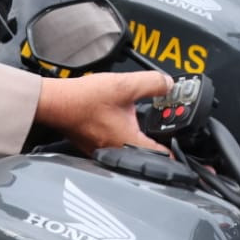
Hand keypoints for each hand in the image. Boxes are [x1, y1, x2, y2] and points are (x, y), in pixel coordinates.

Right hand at [36, 71, 172, 154]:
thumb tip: (167, 84)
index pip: (162, 156)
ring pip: (129, 146)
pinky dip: (121, 132)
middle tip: (164, 124)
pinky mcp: (92, 144)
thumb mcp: (126, 85)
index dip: (176, 152)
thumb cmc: (84, 100)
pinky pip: (114, 142)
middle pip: (146, 151)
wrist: (56, 103)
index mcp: (130, 143)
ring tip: (143, 120)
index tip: (183, 148)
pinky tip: (119, 118)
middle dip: (157, 139)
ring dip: (138, 135)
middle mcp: (117, 152)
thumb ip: (152, 83)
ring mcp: (103, 150)